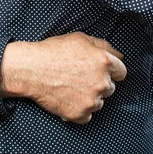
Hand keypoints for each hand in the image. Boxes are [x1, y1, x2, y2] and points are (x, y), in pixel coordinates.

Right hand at [0, 32, 126, 123]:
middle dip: (99, 82)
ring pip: (99, 102)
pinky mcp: (80, 114)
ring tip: (71, 86)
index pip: (121, 71)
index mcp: (104, 61)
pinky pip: (88, 115)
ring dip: (90, 96)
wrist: (31, 69)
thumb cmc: (53, 51)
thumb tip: (119, 55)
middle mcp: (101, 82)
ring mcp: (91, 100)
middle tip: (80, 76)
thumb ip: (103, 46)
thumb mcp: (80, 38)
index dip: (111, 70)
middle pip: (110, 87)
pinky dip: (80, 109)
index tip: (100, 70)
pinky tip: (68, 97)